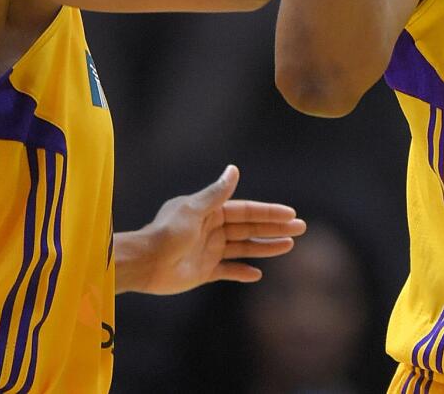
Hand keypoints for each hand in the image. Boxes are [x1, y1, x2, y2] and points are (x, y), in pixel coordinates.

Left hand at [128, 165, 305, 294]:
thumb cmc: (167, 234)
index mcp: (211, 212)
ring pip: (244, 248)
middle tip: (300, 229)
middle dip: (275, 228)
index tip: (290, 213)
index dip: (269, 212)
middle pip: (250, 229)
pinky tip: (256, 274)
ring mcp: (209, 251)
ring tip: (288, 247)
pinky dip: (241, 271)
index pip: (247, 211)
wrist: (144, 264)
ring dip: (265, 247)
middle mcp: (213, 229)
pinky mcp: (203, 271)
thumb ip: (216, 193)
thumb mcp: (193, 210)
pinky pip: (227, 270)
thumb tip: (234, 169)